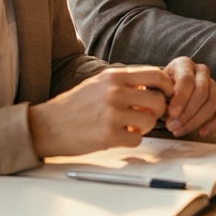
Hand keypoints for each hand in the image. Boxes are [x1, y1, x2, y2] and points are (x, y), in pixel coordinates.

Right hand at [28, 66, 172, 157]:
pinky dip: (131, 140)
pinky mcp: (108, 135)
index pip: (156, 75)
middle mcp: (115, 92)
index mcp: (114, 76)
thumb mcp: (98, 84)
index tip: (168, 96)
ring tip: (129, 127)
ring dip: (143, 127)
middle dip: (158, 111)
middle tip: (147, 116)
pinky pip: (137, 139)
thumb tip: (152, 87)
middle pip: (158, 100)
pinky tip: (118, 137)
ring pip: (150, 121)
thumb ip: (123, 83)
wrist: (47, 126)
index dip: (168, 87)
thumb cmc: (74, 106)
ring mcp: (112, 113)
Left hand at [159, 56, 215, 137]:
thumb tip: (161, 108)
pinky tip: (202, 133)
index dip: (180, 97)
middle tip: (172, 126)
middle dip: (187, 112)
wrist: (164, 94)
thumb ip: (157, 95)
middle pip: (202, 91)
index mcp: (184, 64)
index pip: (187, 79)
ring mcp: (212, 85)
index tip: (171, 113)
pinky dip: (214, 124)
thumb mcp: (154, 88)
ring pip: (211, 103)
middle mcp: (201, 72)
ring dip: (195, 121)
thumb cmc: (159, 91)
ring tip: (178, 131)